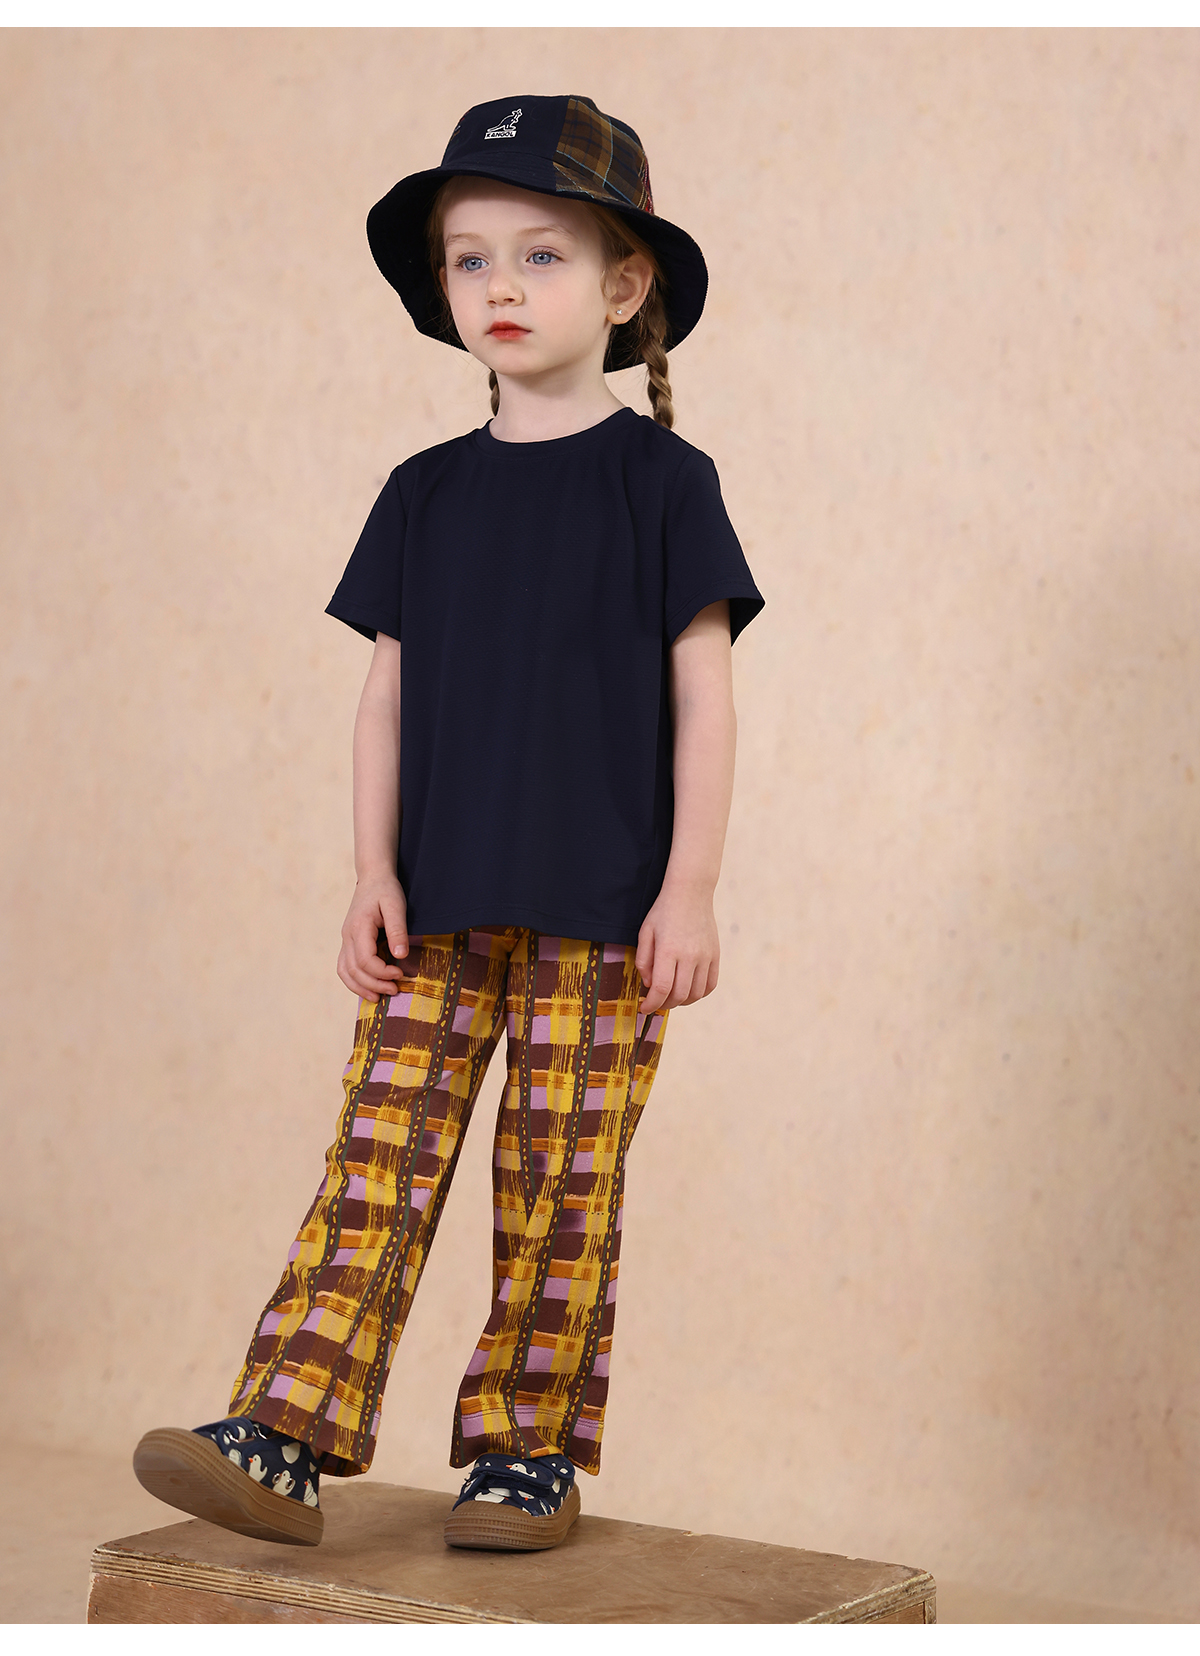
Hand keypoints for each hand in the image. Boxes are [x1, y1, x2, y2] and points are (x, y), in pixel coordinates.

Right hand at [337, 873, 408, 1001]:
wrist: (373, 877)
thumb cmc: (386, 890)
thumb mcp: (396, 905)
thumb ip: (397, 930)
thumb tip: (400, 955)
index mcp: (358, 927)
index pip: (364, 959)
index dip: (382, 972)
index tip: (400, 973)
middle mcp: (347, 936)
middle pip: (354, 970)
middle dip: (374, 984)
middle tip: (396, 990)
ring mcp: (345, 940)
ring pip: (345, 971)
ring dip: (361, 987)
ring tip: (380, 997)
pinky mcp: (349, 942)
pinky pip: (345, 967)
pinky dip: (354, 981)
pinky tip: (369, 988)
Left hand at [635, 881, 719, 1012]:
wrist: (691, 892)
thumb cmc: (664, 912)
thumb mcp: (645, 933)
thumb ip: (643, 961)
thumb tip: (649, 985)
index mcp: (668, 950)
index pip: (661, 988)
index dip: (651, 1004)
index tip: (644, 1008)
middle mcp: (689, 956)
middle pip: (679, 995)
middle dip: (664, 1005)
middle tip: (656, 1002)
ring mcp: (705, 956)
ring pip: (696, 994)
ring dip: (682, 1001)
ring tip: (672, 996)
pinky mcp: (715, 955)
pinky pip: (710, 985)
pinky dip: (699, 994)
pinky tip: (688, 990)